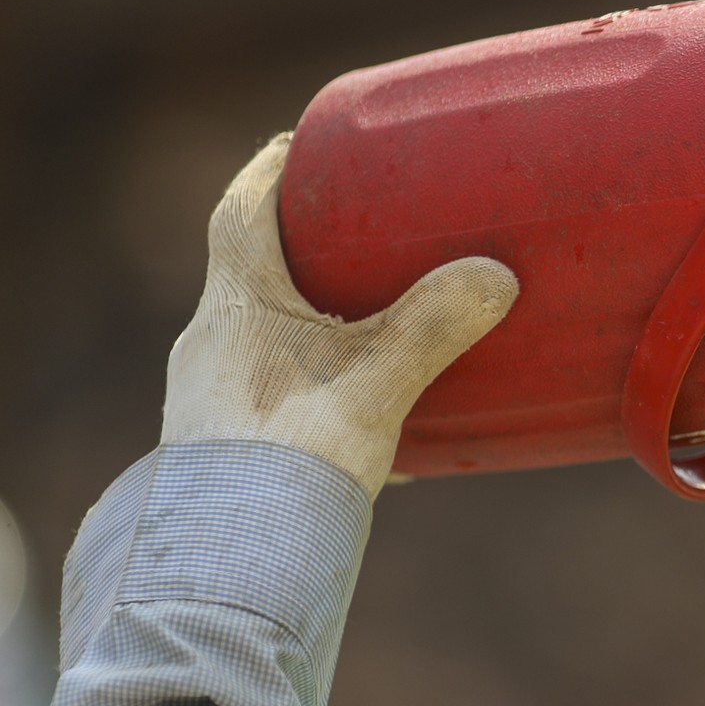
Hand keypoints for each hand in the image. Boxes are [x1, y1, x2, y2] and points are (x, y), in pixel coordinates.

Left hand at [161, 135, 518, 496]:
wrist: (230, 561)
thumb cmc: (290, 459)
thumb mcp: (374, 384)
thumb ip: (433, 326)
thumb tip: (495, 275)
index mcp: (232, 306)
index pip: (240, 212)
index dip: (272, 172)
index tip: (301, 145)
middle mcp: (209, 345)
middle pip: (252, 273)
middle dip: (302, 249)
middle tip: (358, 235)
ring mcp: (211, 402)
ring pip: (265, 339)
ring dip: (311, 324)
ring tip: (371, 325)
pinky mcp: (227, 453)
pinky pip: (276, 396)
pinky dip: (317, 387)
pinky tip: (364, 416)